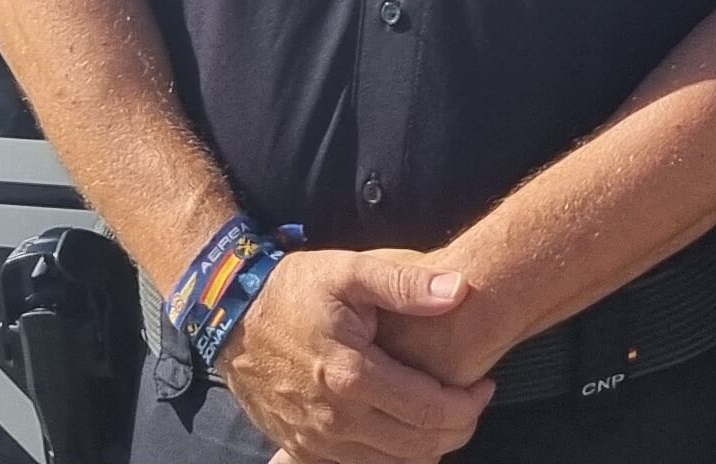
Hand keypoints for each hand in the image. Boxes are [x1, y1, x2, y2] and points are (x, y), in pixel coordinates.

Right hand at [213, 250, 489, 463]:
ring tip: (443, 415)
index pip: (430, 410)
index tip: (484, 386)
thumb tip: (459, 290)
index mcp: (353, 375)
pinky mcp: (301, 449)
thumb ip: (405, 282)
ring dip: (428, 448)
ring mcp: (316, 440)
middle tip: (471, 403)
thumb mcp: (350, 270)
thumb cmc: (295, 289)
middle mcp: (336, 418)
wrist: (231, 315)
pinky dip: (392, 459)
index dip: (468, 404)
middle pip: (418, 447)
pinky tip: (404, 431)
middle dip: (457, 429)